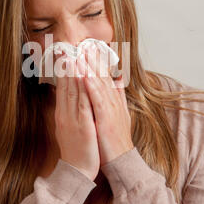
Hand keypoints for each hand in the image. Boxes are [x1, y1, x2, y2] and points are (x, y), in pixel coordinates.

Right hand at [54, 53, 99, 180]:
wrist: (77, 170)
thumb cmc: (76, 149)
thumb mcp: (70, 127)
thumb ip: (71, 111)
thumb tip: (71, 97)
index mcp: (63, 113)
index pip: (63, 88)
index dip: (64, 70)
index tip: (65, 54)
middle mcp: (65, 114)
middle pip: (66, 86)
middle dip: (67, 66)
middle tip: (66, 48)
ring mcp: (72, 119)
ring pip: (73, 91)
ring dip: (74, 72)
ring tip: (74, 55)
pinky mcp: (82, 125)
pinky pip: (83, 104)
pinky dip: (83, 89)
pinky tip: (84, 77)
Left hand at [78, 46, 133, 166]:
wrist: (121, 161)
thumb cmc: (115, 139)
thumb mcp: (119, 113)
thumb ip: (119, 95)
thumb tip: (119, 78)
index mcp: (114, 100)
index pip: (106, 76)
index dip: (98, 61)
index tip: (90, 46)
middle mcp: (113, 101)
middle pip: (103, 75)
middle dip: (93, 58)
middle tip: (84, 42)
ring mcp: (110, 109)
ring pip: (99, 83)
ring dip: (90, 67)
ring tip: (82, 52)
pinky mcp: (106, 118)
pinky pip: (97, 99)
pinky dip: (91, 85)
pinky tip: (83, 74)